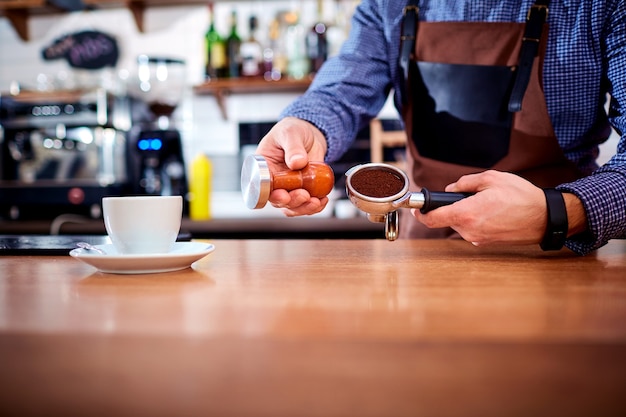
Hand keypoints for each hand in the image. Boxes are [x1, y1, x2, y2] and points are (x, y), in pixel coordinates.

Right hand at [255, 117, 329, 215]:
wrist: (310, 132)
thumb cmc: (293, 129)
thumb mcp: (290, 133)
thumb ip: (293, 147)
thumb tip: (297, 162)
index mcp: (264, 168)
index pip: (262, 187)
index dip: (271, 195)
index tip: (283, 196)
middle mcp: (274, 181)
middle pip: (278, 201)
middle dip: (292, 202)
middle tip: (304, 195)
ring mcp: (289, 187)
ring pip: (292, 206)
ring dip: (304, 208)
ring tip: (316, 201)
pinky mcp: (304, 189)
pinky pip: (306, 204)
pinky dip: (314, 206)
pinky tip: (322, 200)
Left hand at [412, 170, 546, 245]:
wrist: (545, 218)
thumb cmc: (521, 196)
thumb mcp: (491, 179)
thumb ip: (465, 182)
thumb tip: (450, 189)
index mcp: (466, 214)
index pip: (433, 219)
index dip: (421, 214)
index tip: (416, 209)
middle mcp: (469, 230)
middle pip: (449, 219)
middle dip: (454, 207)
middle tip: (472, 195)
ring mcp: (478, 239)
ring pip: (462, 223)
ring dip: (468, 213)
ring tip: (490, 203)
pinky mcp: (486, 242)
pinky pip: (473, 229)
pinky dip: (478, 220)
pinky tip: (495, 212)